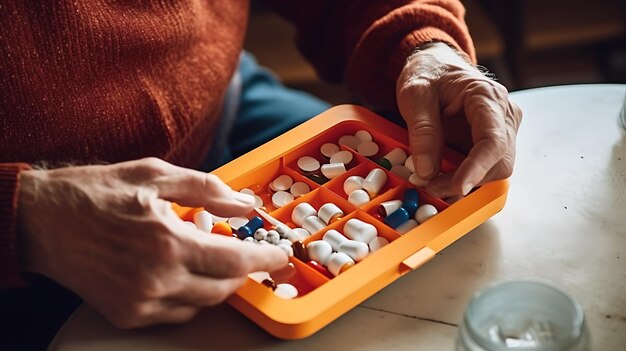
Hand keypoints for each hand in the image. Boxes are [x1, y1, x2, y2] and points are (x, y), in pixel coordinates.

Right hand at [17, 158, 287, 327]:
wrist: (42, 221)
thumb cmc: (97, 192)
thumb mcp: (156, 174)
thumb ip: (207, 189)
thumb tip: (244, 204)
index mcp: (167, 242)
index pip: (234, 261)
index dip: (263, 259)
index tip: (279, 256)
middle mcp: (156, 280)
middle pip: (223, 287)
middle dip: (242, 270)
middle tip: (248, 252)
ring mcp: (140, 302)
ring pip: (202, 303)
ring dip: (217, 281)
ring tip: (211, 255)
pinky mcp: (126, 314)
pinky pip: (176, 313)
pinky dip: (191, 294)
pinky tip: (184, 270)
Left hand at [396, 42, 521, 198]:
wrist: (435, 65)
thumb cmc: (427, 74)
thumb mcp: (415, 95)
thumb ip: (422, 131)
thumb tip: (427, 171)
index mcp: (487, 97)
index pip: (493, 140)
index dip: (477, 168)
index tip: (458, 187)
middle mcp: (504, 114)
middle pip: (499, 161)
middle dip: (467, 180)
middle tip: (432, 187)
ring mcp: (502, 129)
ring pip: (495, 169)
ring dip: (465, 182)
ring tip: (433, 183)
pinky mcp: (492, 141)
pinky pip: (484, 167)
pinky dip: (464, 177)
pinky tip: (442, 178)